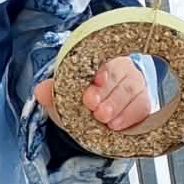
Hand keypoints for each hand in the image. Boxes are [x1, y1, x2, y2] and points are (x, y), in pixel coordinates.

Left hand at [35, 55, 150, 135]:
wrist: (94, 117)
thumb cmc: (80, 99)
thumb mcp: (63, 96)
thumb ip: (52, 92)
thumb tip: (40, 91)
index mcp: (100, 58)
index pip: (102, 60)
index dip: (100, 72)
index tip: (94, 84)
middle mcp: (121, 67)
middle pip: (119, 75)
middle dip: (106, 93)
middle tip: (96, 109)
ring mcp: (136, 84)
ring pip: (132, 90)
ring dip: (118, 106)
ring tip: (105, 120)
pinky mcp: (144, 101)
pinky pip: (142, 106)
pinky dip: (130, 116)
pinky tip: (117, 125)